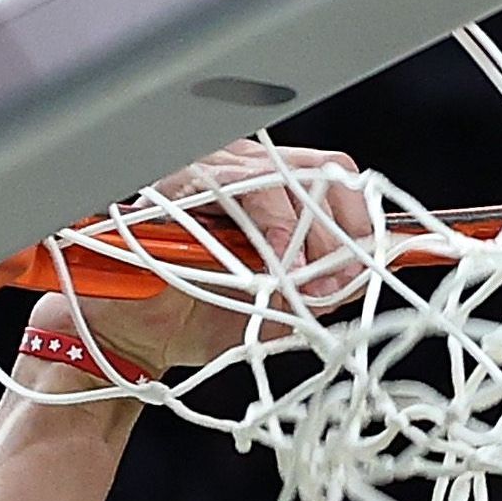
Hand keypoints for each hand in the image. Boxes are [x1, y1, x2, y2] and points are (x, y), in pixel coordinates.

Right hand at [75, 137, 384, 380]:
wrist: (131, 334)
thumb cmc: (197, 313)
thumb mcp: (276, 308)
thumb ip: (319, 290)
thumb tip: (360, 280)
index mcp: (269, 186)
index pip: (335, 178)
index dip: (361, 221)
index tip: (370, 270)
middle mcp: (242, 166)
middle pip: (320, 171)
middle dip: (342, 234)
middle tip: (341, 285)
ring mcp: (210, 168)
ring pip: (286, 176)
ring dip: (310, 236)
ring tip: (308, 284)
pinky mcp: (181, 182)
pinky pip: (242, 191)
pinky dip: (271, 233)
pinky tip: (273, 272)